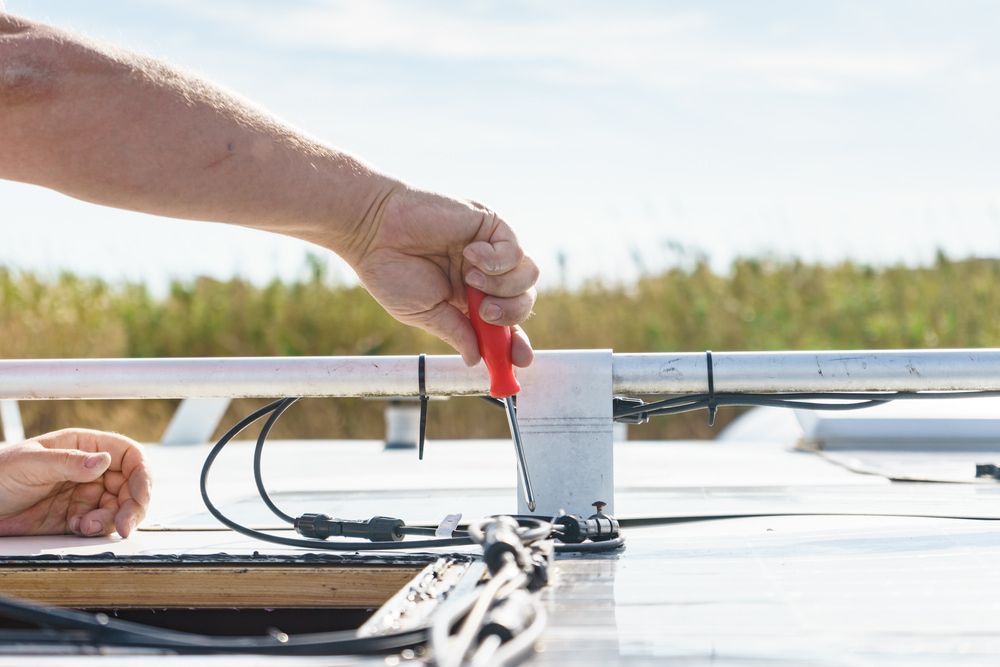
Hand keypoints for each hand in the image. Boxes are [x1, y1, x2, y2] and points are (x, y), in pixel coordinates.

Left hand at [0, 429, 151, 537]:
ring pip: (119, 508)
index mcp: (85, 446)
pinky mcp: (75, 517)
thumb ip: (69, 462)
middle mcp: (91, 469)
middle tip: (124, 525)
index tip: (140, 496)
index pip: (130, 456)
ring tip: (85, 526)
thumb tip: (104, 460)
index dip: (142, 475)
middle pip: (131, 486)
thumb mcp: (30, 464)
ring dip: (111, 520)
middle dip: (132, 506)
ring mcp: (84, 494)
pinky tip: (76, 527)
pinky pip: (99, 525)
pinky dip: (94, 530)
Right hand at [349, 187, 537, 366]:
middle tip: (484, 313)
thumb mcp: (425, 313)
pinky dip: (496, 259)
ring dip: (503, 286)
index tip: (521, 360)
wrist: (374, 231)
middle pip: (523, 302)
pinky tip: (469, 253)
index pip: (504, 326)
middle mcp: (485, 278)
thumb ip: (456, 333)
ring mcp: (490, 251)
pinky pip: (516, 250)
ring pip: (528, 277)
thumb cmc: (391, 271)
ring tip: (470, 279)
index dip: (515, 344)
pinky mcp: (491, 227)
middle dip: (511, 315)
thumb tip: (475, 360)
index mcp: (468, 302)